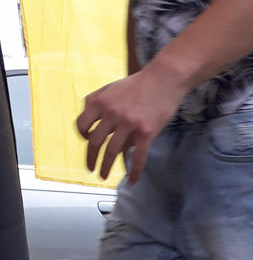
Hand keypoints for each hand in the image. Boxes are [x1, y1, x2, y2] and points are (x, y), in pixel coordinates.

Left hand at [77, 63, 184, 181]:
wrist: (163, 79)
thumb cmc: (138, 84)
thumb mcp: (112, 89)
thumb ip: (100, 104)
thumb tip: (95, 126)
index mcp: (100, 102)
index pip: (82, 124)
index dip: (83, 137)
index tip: (88, 143)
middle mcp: (112, 113)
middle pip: (95, 142)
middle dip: (91, 159)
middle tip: (91, 169)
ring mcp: (128, 124)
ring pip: (112, 151)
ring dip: (106, 167)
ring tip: (104, 176)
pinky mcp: (145, 132)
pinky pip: (138, 157)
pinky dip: (135, 171)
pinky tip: (132, 180)